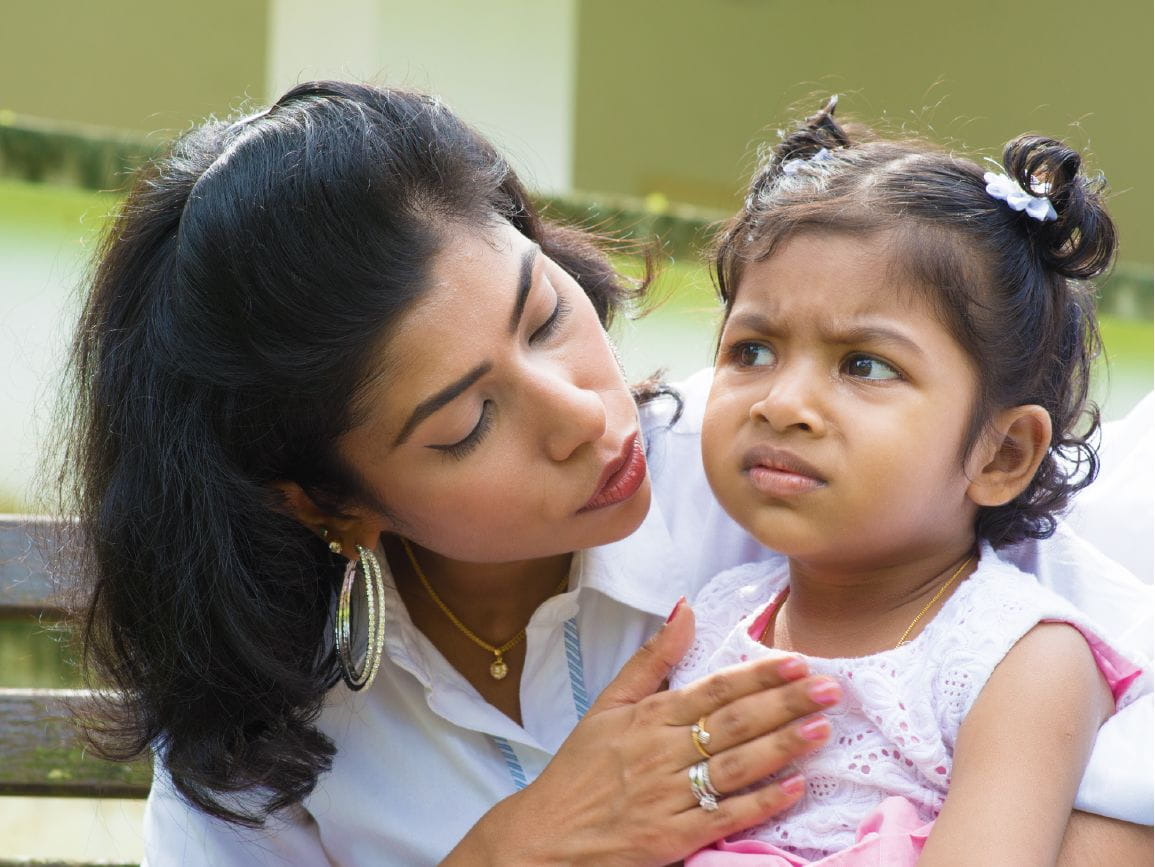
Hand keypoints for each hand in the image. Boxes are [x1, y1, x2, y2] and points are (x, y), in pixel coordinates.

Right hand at [447, 601, 840, 865]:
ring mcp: (668, 796)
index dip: (759, 676)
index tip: (798, 663)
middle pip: (733, 723)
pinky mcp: (672, 838)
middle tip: (829, 688)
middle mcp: (661, 752)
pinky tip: (794, 787)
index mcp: (648, 717)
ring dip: (782, 746)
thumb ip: (651, 659)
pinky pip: (725, 817)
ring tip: (822, 728)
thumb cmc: (581, 769)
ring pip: (735, 766)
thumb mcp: (608, 706)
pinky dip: (761, 803)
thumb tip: (685, 607)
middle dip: (784, 704)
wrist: (545, 836)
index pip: (714, 690)